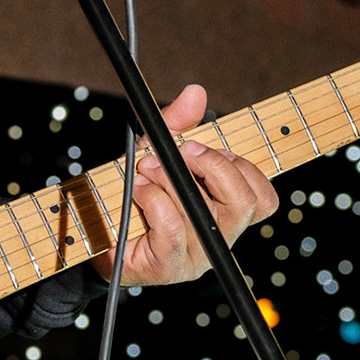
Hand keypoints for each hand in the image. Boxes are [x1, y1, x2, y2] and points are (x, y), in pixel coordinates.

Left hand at [91, 84, 277, 287]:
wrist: (94, 230)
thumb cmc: (134, 190)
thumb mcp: (157, 150)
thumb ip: (179, 123)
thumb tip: (196, 92)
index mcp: (226, 215)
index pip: (265, 200)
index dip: (245, 168)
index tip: (210, 149)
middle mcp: (217, 240)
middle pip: (244, 203)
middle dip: (211, 165)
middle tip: (181, 150)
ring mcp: (194, 257)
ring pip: (203, 211)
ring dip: (171, 179)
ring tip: (147, 167)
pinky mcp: (167, 266)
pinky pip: (172, 226)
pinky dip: (153, 198)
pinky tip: (138, 190)